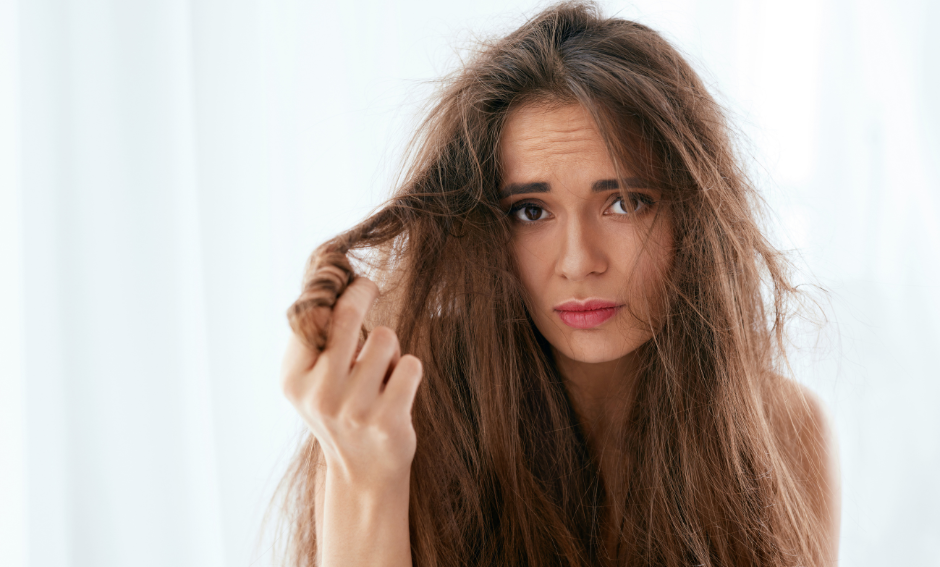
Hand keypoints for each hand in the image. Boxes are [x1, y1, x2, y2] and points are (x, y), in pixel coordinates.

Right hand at [281, 276, 422, 487]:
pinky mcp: (387, 420)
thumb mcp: (313, 381)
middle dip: (362, 291)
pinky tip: (398, 391)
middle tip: (369, 286)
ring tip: (381, 372)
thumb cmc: (341, 410)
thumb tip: (331, 280)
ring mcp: (353, 409)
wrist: (363, 474)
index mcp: (294, 380)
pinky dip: (409, 370)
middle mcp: (319, 394)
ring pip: (385, 337)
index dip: (334, 289)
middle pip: (346, 315)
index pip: (311, 315)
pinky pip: (410, 364)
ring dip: (390, 347)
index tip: (348, 278)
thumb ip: (315, 339)